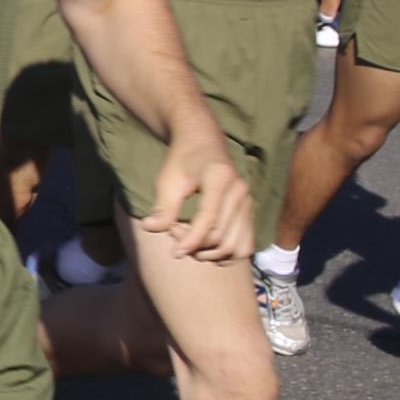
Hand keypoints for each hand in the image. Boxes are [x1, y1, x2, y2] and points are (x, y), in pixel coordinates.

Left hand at [144, 139, 251, 262]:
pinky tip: (205, 248)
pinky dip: (224, 255)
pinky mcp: (249, 214)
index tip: (176, 253)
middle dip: (196, 245)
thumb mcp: (167, 179)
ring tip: (189, 241)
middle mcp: (240, 191)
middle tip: (174, 233)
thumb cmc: (182, 161)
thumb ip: (163, 206)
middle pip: (221, 236)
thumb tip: (150, 228)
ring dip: (210, 254)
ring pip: (235, 246)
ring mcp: (248, 203)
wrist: (203, 144)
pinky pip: (243, 247)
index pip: (209, 217)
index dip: (192, 239)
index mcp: (219, 177)